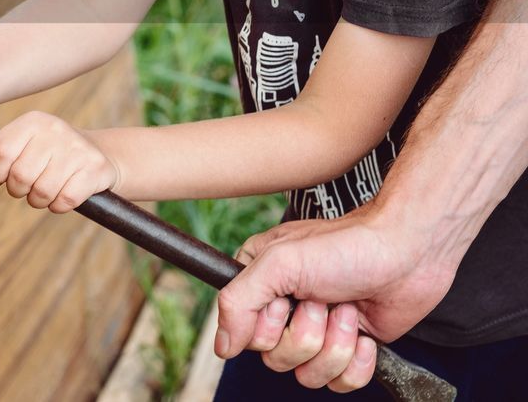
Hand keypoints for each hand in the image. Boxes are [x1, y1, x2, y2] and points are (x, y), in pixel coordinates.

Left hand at [0, 110, 116, 212]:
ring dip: (40, 200)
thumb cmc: (51, 156)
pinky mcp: (94, 168)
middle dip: (20, 190)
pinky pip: (64, 201)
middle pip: (20, 176)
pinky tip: (65, 193)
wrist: (100, 155)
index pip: (0, 150)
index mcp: (33, 121)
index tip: (3, 176)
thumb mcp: (23, 153)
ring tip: (47, 189)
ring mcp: (76, 148)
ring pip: (41, 192)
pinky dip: (60, 205)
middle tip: (29, 186)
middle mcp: (55, 129)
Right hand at [215, 203, 455, 391]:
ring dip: (336, 345)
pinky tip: (365, 334)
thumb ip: (238, 302)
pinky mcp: (350, 347)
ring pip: (309, 375)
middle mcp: (284, 310)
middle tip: (324, 300)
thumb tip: (222, 347)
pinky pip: (341, 384)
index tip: (289, 298)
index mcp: (260, 285)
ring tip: (347, 310)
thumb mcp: (279, 263)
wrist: (408, 250)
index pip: (245, 334)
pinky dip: (357, 362)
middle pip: (276, 359)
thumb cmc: (345, 245)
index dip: (270, 325)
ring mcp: (318, 331)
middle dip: (308, 334)